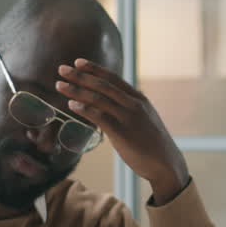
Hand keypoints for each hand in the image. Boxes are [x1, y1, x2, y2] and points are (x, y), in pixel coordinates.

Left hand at [56, 59, 189, 203]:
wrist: (166, 163)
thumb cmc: (153, 144)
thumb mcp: (145, 119)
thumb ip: (129, 110)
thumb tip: (110, 107)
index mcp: (139, 99)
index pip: (113, 79)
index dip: (94, 69)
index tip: (78, 62)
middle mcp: (134, 104)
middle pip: (102, 85)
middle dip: (80, 76)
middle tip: (61, 69)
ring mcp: (128, 118)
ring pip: (98, 99)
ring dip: (76, 90)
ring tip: (59, 86)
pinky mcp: (122, 133)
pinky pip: (99, 117)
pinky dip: (84, 109)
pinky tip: (71, 106)